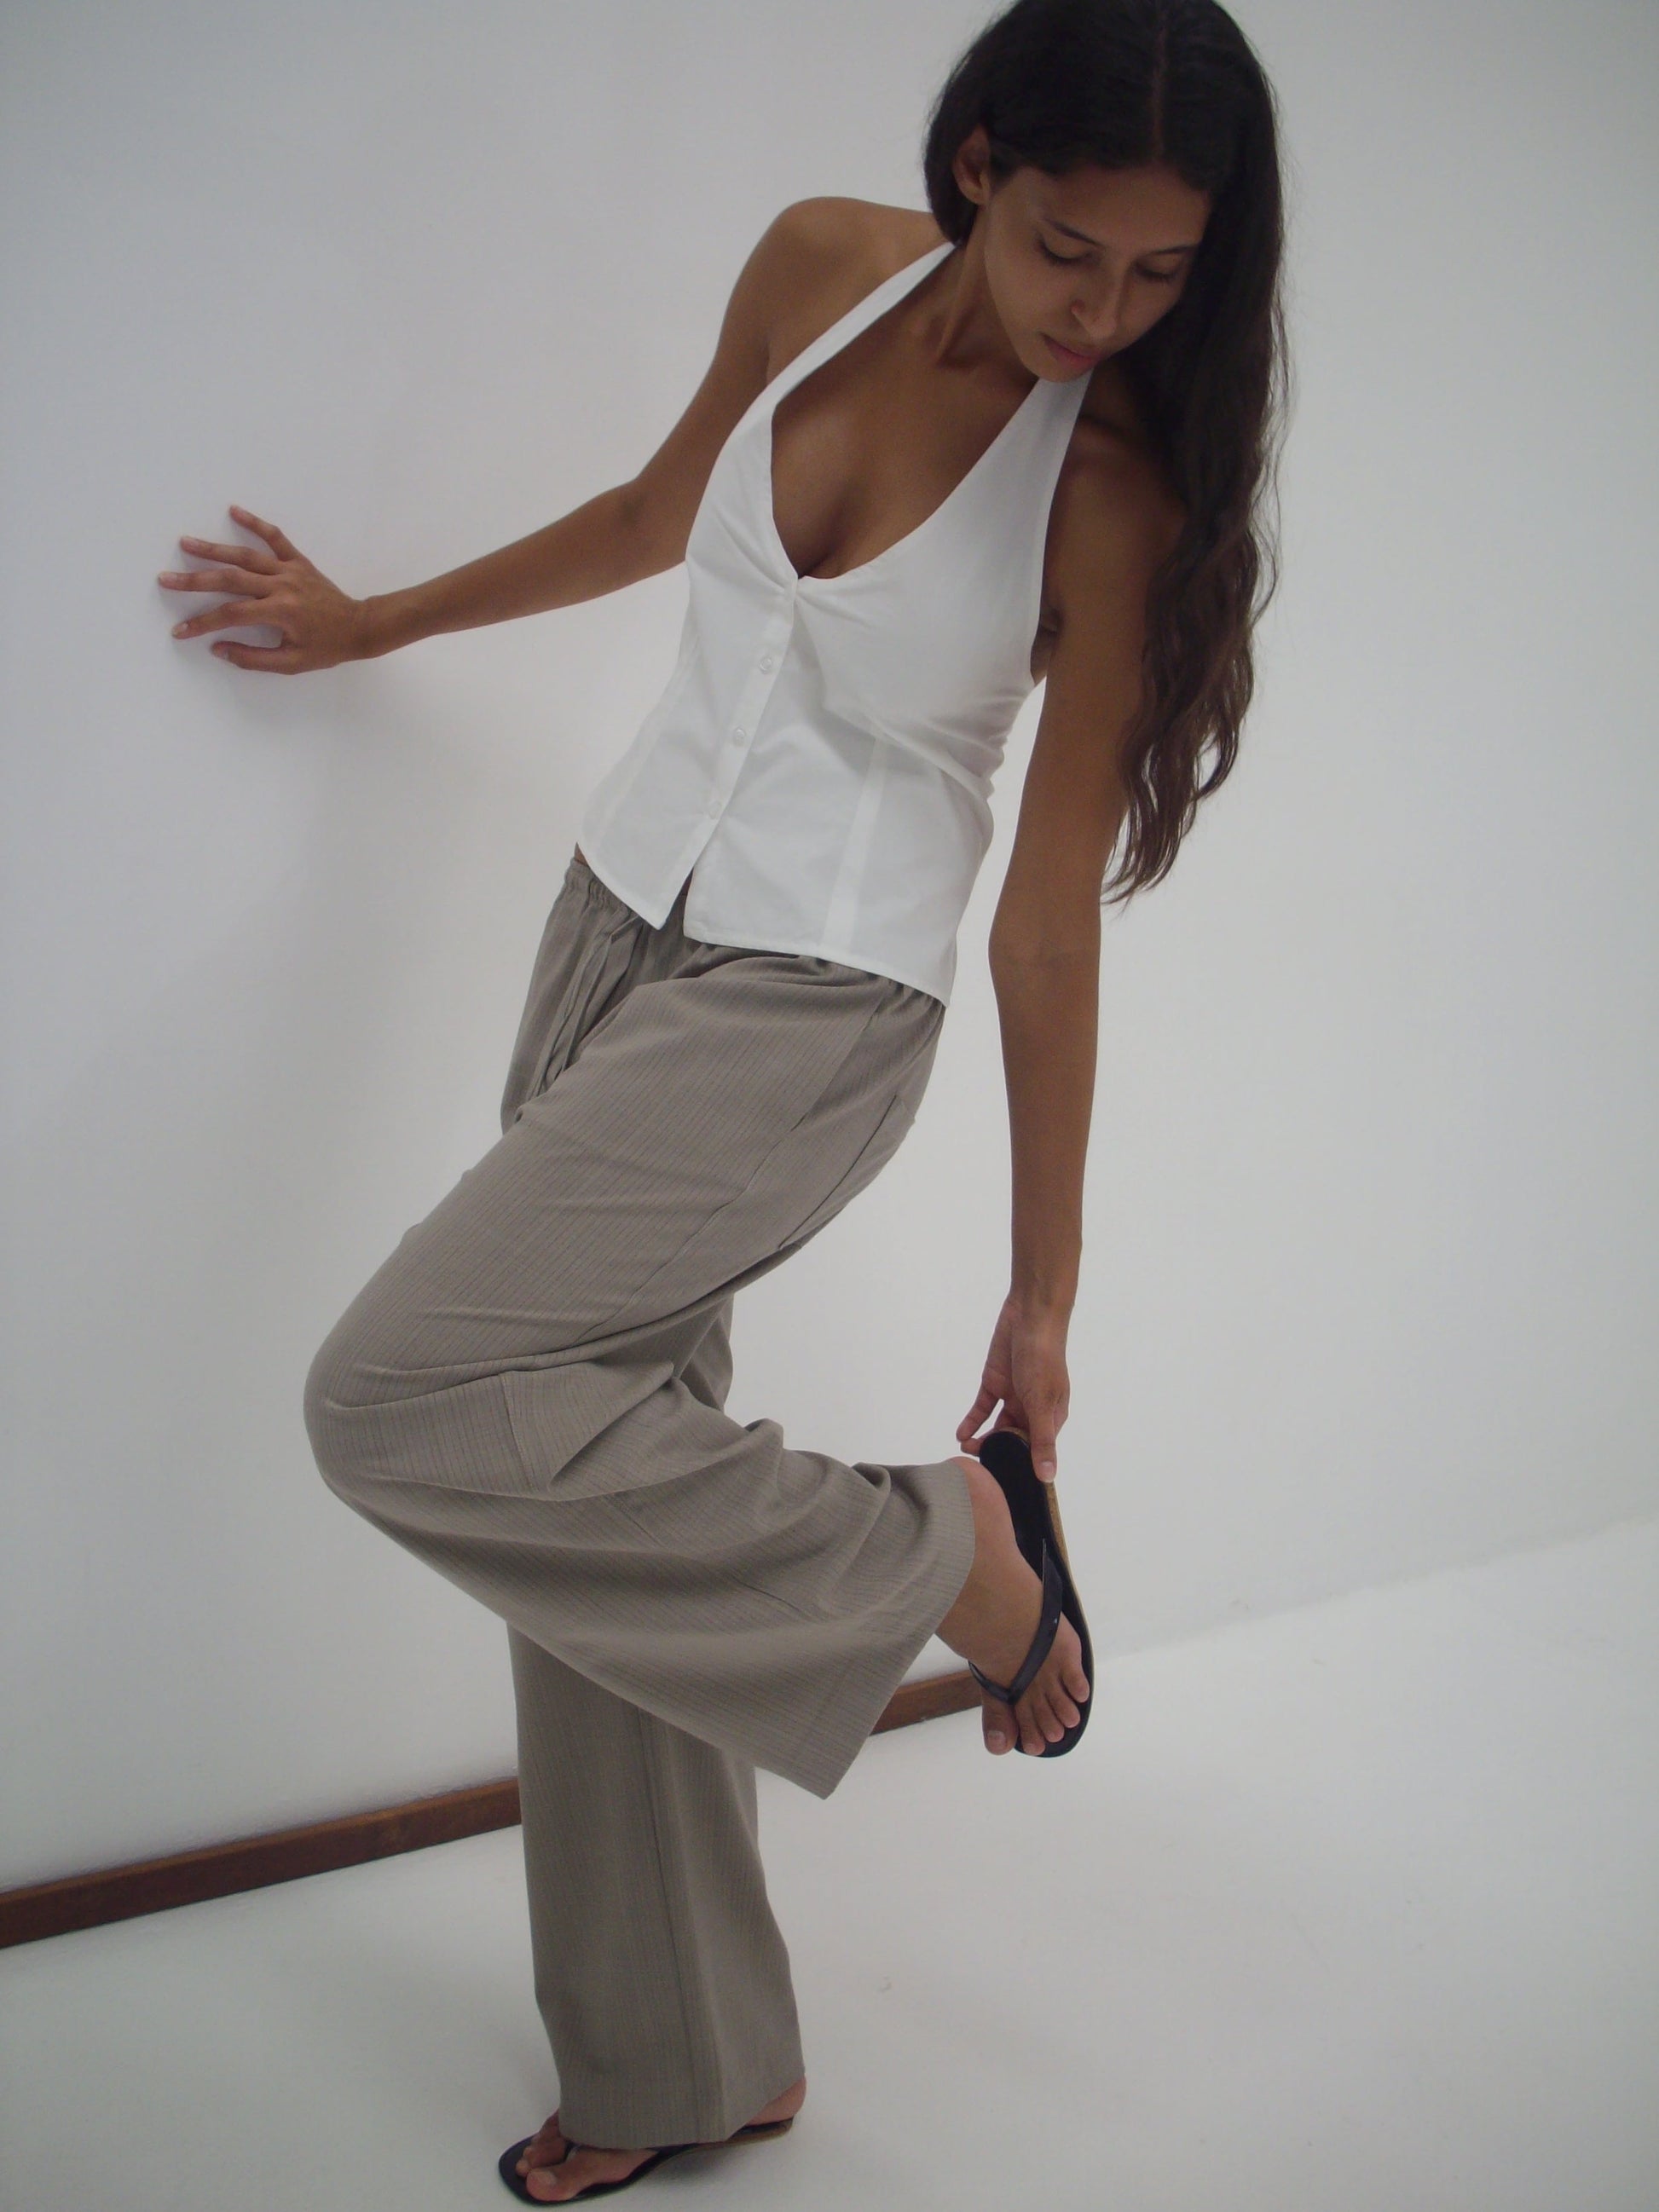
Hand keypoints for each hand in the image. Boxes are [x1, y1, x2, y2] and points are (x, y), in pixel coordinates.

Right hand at [157, 505, 364, 672]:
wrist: (360, 627)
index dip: (202, 623)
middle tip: (165, 578)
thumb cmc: (326, 648)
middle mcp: (281, 586)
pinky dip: (255, 523)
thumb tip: (218, 648)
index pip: (230, 615)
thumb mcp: (291, 663)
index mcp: (279, 612)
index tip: (180, 631)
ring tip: (184, 543)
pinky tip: (234, 511)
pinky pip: (275, 537)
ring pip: (246, 555)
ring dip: (214, 549)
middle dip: (194, 580)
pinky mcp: (298, 561)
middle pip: (230, 580)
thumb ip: (254, 658)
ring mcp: (289, 570)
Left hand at [956, 1293, 1070, 1481]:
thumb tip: (1048, 1477)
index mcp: (1051, 1417)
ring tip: (966, 1451)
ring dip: (982, 1439)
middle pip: (1014, 1440)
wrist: (1029, 1316)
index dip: (1022, 1466)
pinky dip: (972, 1421)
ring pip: (996, 1426)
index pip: (1037, 1451)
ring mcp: (1013, 1396)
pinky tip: (961, 1434)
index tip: (1004, 1482)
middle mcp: (1033, 1410)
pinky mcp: (994, 1383)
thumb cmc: (1043, 1359)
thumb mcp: (1042, 1402)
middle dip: (998, 1453)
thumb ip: (1042, 1440)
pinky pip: (982, 1409)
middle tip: (978, 1468)